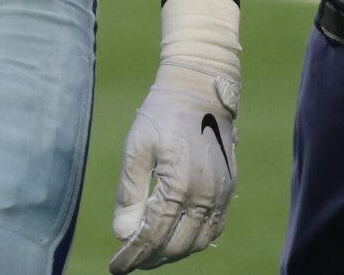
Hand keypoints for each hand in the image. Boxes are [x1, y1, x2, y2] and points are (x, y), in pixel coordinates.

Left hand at [109, 62, 240, 271]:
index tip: (115, 267)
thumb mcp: (136, 148)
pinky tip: (176, 235)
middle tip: (130, 259)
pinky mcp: (228, 187)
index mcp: (179, 184)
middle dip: (150, 258)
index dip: (132, 255)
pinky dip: (195, 239)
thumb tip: (123, 234)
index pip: (153, 235)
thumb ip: (129, 194)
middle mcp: (205, 194)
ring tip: (150, 250)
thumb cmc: (161, 113)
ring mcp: (221, 192)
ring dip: (173, 252)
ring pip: (197, 242)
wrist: (199, 87)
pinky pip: (214, 227)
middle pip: (176, 245)